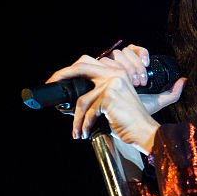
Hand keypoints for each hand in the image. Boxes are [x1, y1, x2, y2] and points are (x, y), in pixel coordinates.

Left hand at [46, 44, 186, 153]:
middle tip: (50, 84)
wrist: (145, 131)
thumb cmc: (131, 121)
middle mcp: (115, 74)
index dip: (70, 70)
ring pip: (82, 100)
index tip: (58, 80)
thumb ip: (99, 94)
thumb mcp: (116, 102)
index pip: (89, 63)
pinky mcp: (109, 97)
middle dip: (61, 75)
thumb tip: (72, 101)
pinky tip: (86, 133)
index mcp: (118, 72)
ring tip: (77, 131)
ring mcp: (112, 84)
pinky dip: (84, 125)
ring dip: (76, 119)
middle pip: (81, 67)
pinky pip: (88, 112)